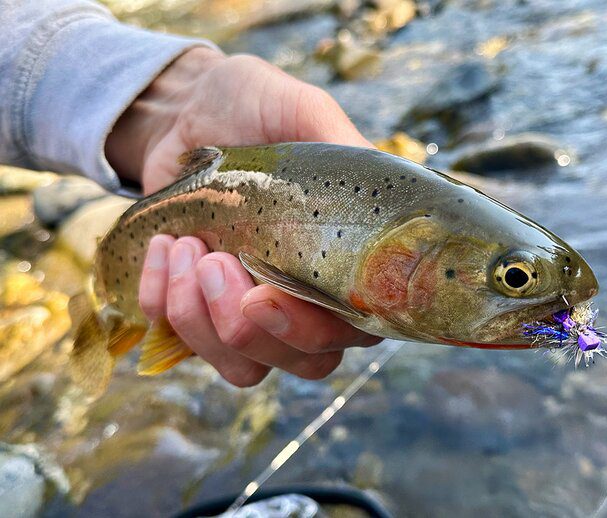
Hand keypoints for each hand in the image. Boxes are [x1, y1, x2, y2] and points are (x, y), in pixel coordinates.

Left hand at [106, 48, 379, 386]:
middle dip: (248, 327)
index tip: (261, 295)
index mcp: (347, 261)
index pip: (352, 329)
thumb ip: (341, 143)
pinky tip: (163, 248)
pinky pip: (182, 346)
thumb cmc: (251, 107)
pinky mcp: (201, 313)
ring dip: (202, 319)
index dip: (311, 329)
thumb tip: (377, 179)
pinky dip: (162, 303)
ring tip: (185, 247)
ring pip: (245, 368)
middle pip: (304, 362)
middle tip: (215, 261)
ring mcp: (253, 313)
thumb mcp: (300, 110)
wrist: (183, 109)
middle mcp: (309, 298)